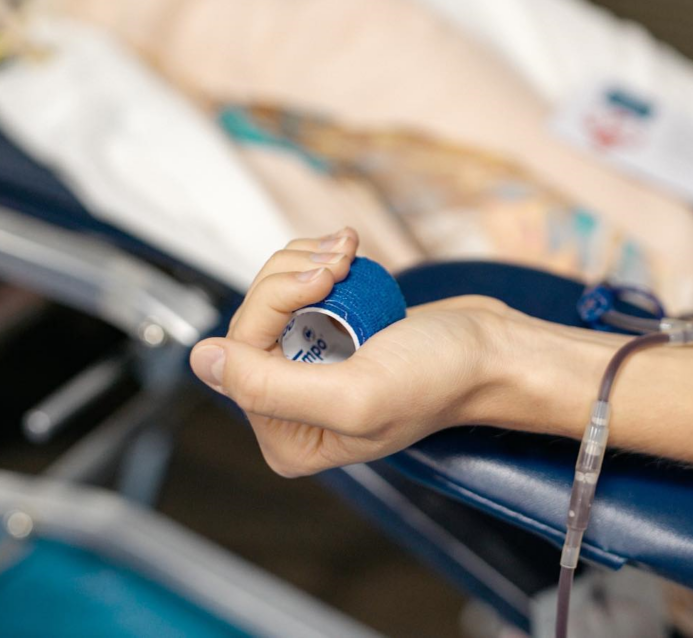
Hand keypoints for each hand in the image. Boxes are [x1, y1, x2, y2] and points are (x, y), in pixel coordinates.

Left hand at [189, 228, 515, 476]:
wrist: (492, 350)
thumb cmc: (440, 378)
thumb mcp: (353, 395)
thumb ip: (268, 388)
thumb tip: (200, 360)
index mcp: (290, 438)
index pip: (242, 357)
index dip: (274, 304)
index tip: (326, 280)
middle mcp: (293, 407)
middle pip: (254, 321)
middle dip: (294, 276)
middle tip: (341, 261)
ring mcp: (311, 368)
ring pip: (274, 296)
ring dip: (308, 261)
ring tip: (350, 255)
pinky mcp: (330, 334)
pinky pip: (297, 287)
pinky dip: (319, 260)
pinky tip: (351, 255)